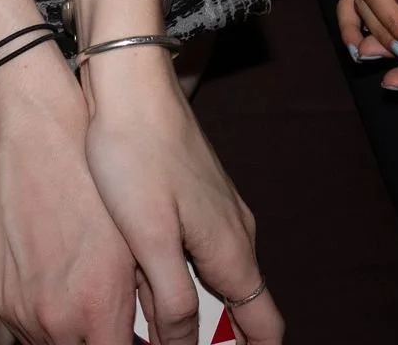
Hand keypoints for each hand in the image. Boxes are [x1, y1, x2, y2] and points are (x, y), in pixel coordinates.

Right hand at [0, 36, 136, 344]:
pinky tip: (66, 294)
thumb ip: (147, 298)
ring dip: (78, 342)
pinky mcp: (2, 298)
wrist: (30, 131)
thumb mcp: (132, 238)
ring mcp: (24, 312)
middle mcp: (57, 319)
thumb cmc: (89, 173)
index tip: (144, 344)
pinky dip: (51, 326)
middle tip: (119, 331)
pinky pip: (29, 333)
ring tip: (93, 310)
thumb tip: (157, 332)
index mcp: (99, 306)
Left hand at [83, 52, 283, 344]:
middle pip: (241, 308)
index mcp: (232, 251)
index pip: (266, 327)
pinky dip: (174, 278)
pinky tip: (140, 281)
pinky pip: (193, 253)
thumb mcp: (150, 240)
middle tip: (167, 343)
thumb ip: (173, 302)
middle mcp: (235, 232)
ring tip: (148, 325)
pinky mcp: (193, 195)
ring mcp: (216, 211)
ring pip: (212, 281)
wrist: (130, 79)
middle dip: (215, 339)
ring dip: (187, 308)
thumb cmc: (136, 154)